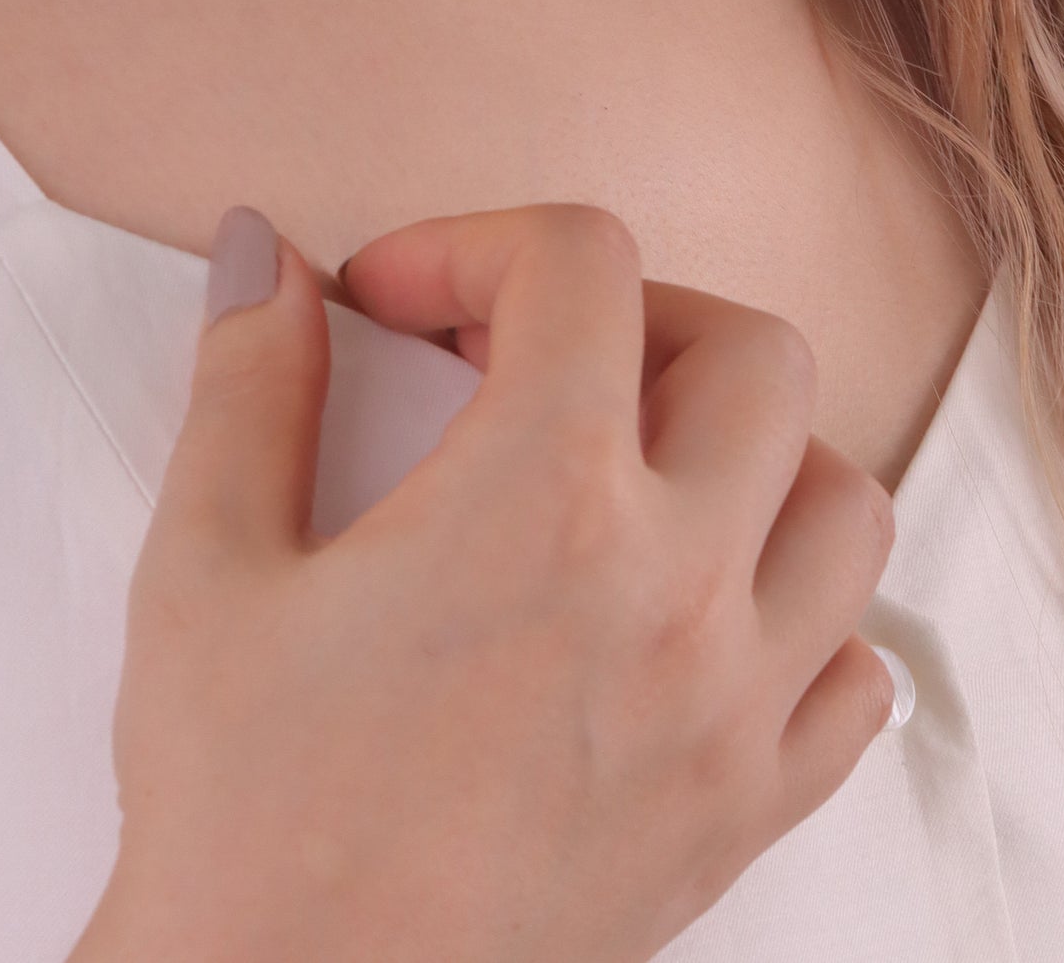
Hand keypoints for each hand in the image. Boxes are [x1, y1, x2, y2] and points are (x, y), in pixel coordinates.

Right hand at [76, 201, 898, 962]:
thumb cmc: (244, 818)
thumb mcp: (206, 568)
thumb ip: (247, 380)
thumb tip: (266, 254)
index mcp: (542, 499)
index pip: (583, 262)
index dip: (473, 244)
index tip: (392, 306)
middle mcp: (675, 588)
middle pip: (755, 355)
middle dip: (639, 320)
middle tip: (527, 364)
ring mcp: (732, 711)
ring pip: (844, 503)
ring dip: (750, 456)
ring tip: (629, 477)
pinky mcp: (745, 819)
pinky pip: (857, 679)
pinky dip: (802, 622)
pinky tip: (691, 623)